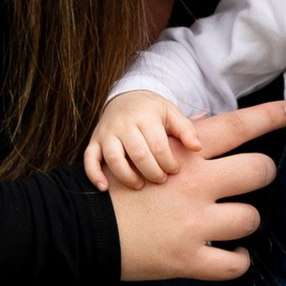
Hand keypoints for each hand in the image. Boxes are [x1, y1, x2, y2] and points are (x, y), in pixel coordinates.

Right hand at [85, 89, 201, 190]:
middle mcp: (123, 124)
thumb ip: (185, 129)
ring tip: (139, 185)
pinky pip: (89, 159)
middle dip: (152, 172)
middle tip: (161, 180)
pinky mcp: (94, 141)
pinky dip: (94, 174)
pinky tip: (104, 188)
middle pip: (137, 153)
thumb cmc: (153, 111)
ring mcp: (106, 133)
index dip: (168, 162)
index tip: (175, 171)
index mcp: (145, 116)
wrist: (126, 97)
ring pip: (113, 157)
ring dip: (126, 176)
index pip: (158, 145)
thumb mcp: (171, 113)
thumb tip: (197, 147)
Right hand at [111, 97, 285, 283]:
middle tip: (251, 183)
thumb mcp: (146, 154)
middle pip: (260, 169)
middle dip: (263, 174)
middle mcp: (194, 184)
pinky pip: (235, 264)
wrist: (80, 228)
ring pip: (252, 219)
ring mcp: (193, 224)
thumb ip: (182, 142)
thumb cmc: (116, 190)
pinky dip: (238, 261)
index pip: (239, 125)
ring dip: (246, 223)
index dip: (273, 115)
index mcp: (185, 155)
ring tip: (231, 225)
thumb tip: (206, 124)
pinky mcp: (188, 259)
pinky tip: (232, 254)